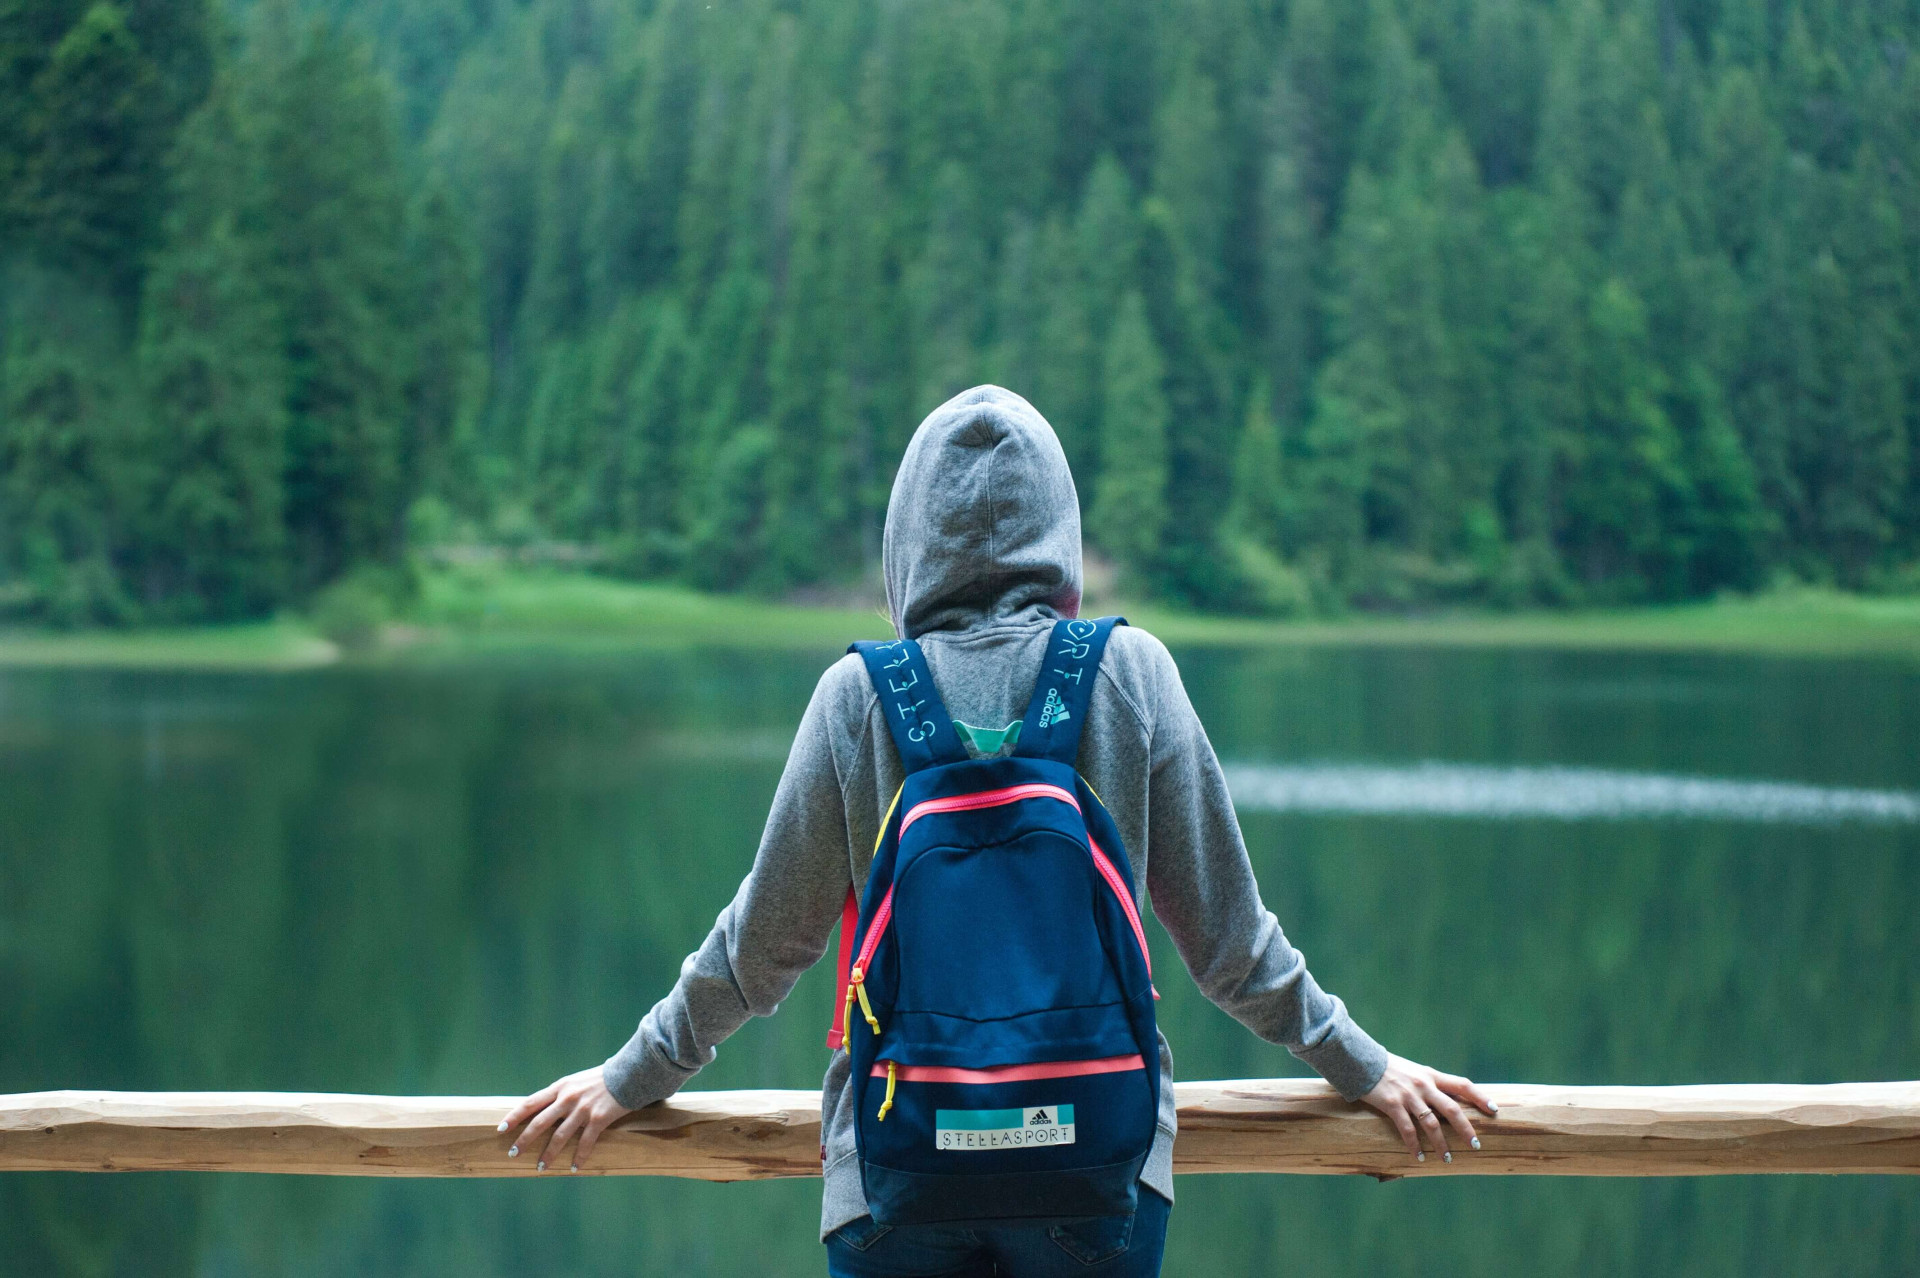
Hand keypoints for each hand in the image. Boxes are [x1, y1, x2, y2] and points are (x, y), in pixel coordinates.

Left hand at [499, 1065, 633, 1171]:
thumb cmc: (601, 1079)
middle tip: (512, 1154)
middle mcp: (567, 1098)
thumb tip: (543, 1110)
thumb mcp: (575, 1081)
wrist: (628, 1074)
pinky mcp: (598, 1119)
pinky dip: (579, 1157)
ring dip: (548, 1154)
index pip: (530, 1103)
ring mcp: (582, 1109)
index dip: (514, 1117)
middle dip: (524, 1140)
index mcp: (560, 1087)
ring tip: (541, 1168)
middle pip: (539, 1122)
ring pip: (559, 1136)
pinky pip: (585, 1142)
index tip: (501, 1129)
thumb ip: (560, 1095)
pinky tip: (574, 1168)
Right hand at [1359, 1052, 1497, 1163]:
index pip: (1463, 1084)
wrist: (1361, 1061)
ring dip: (1441, 1144)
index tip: (1494, 1110)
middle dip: (1466, 1129)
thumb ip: (1430, 1084)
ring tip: (1446, 1158)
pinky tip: (1418, 1156)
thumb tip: (1449, 1100)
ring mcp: (1408, 1095)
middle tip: (1476, 1145)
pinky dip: (1414, 1145)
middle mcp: (1424, 1085)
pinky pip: (1407, 1130)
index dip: (1480, 1097)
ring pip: (1432, 1124)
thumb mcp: (1414, 1071)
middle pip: (1452, 1109)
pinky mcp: (1392, 1104)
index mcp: (1431, 1075)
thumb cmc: (1389, 1068)